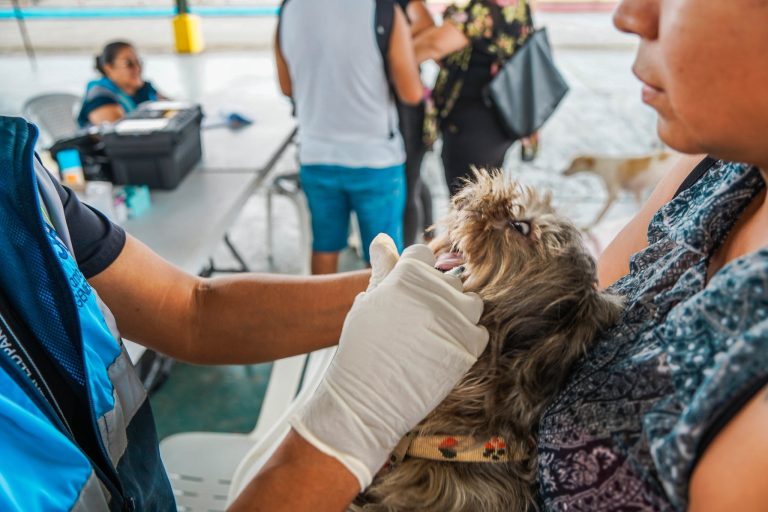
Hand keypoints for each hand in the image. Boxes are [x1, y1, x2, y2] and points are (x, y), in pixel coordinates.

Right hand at [290, 235, 488, 489]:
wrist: (368, 398)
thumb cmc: (362, 348)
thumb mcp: (368, 301)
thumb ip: (383, 267)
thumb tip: (383, 238)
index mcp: (408, 273)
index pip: (424, 254)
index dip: (414, 274)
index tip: (406, 295)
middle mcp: (436, 289)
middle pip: (449, 278)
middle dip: (436, 294)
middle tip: (416, 321)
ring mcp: (456, 317)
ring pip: (471, 301)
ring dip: (458, 313)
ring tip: (434, 334)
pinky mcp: (470, 345)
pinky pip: (479, 331)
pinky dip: (466, 339)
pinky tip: (443, 350)